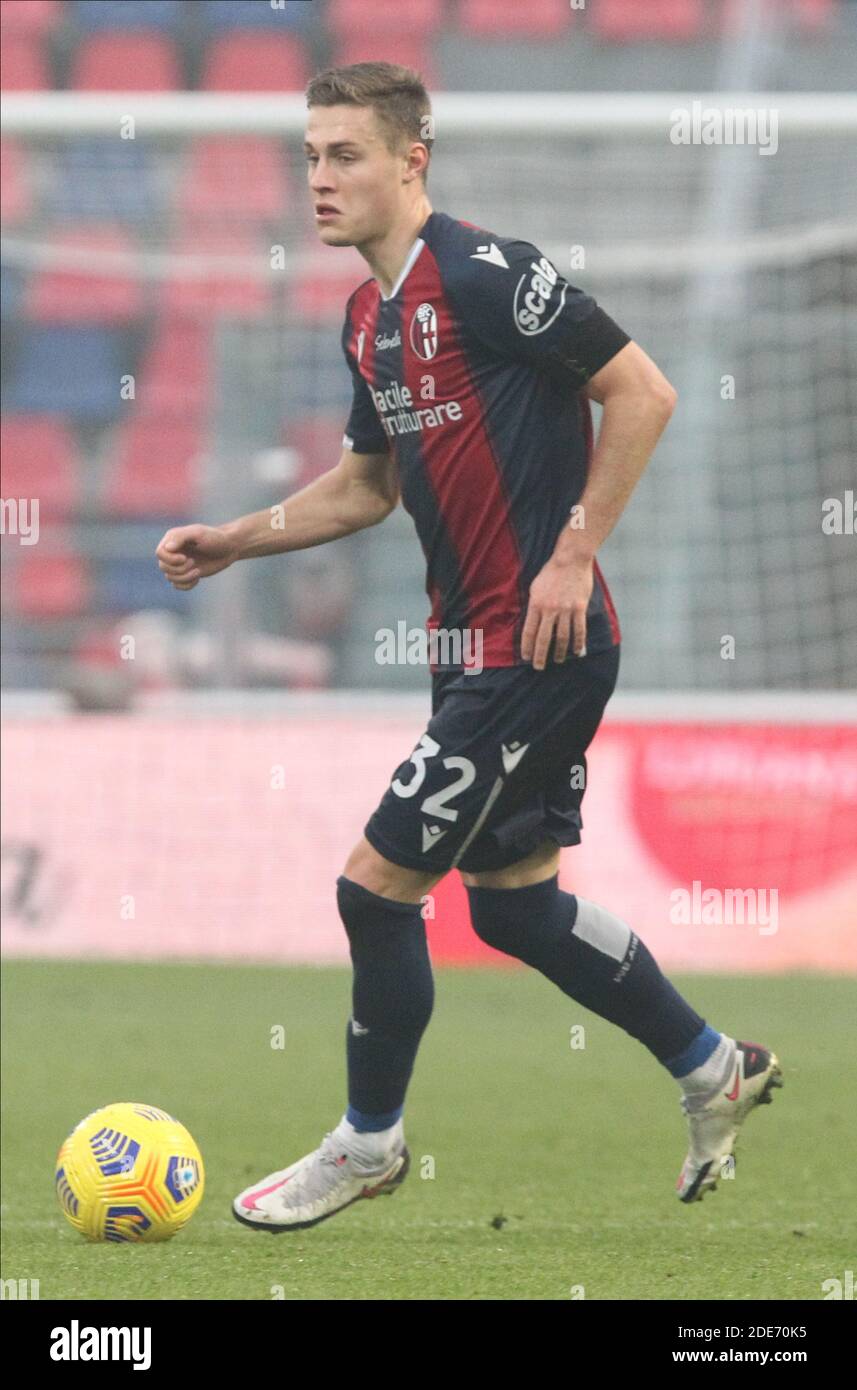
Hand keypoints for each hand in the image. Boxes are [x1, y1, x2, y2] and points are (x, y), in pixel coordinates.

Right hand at [156, 524, 236, 590]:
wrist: (229, 548)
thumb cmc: (215, 538)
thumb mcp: (199, 533)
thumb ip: (181, 537)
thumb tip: (167, 548)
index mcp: (172, 539)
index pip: (159, 553)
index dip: (170, 559)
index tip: (185, 557)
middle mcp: (173, 552)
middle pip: (163, 567)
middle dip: (179, 569)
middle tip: (193, 562)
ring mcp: (179, 564)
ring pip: (169, 577)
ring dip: (184, 577)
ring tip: (198, 571)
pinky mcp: (186, 574)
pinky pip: (177, 586)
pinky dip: (186, 585)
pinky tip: (198, 577)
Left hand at [521, 554, 592, 668]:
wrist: (571, 559)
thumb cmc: (551, 572)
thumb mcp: (535, 587)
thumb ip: (534, 605)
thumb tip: (531, 621)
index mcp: (536, 604)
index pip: (529, 631)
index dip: (526, 647)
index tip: (526, 657)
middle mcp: (550, 609)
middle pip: (543, 639)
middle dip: (540, 656)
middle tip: (538, 667)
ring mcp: (566, 609)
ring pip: (562, 637)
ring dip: (559, 652)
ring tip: (557, 660)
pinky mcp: (579, 608)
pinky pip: (579, 630)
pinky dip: (578, 643)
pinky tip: (577, 652)